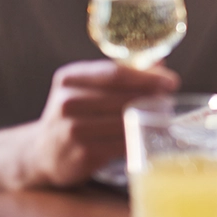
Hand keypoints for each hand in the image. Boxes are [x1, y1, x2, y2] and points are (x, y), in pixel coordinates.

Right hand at [29, 60, 178, 187]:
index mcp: (70, 78)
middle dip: (153, 99)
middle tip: (170, 101)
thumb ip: (124, 73)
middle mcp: (66, 102)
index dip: (147, 77)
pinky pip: (121, 145)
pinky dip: (140, 140)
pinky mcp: (81, 155)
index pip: (114, 73)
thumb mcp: (90, 86)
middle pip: (122, 97)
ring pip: (124, 121)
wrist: (45, 151)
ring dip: (150, 119)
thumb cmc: (77, 112)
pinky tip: (150, 136)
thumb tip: (161, 62)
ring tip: (164, 117)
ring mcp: (71, 130)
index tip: (171, 81)